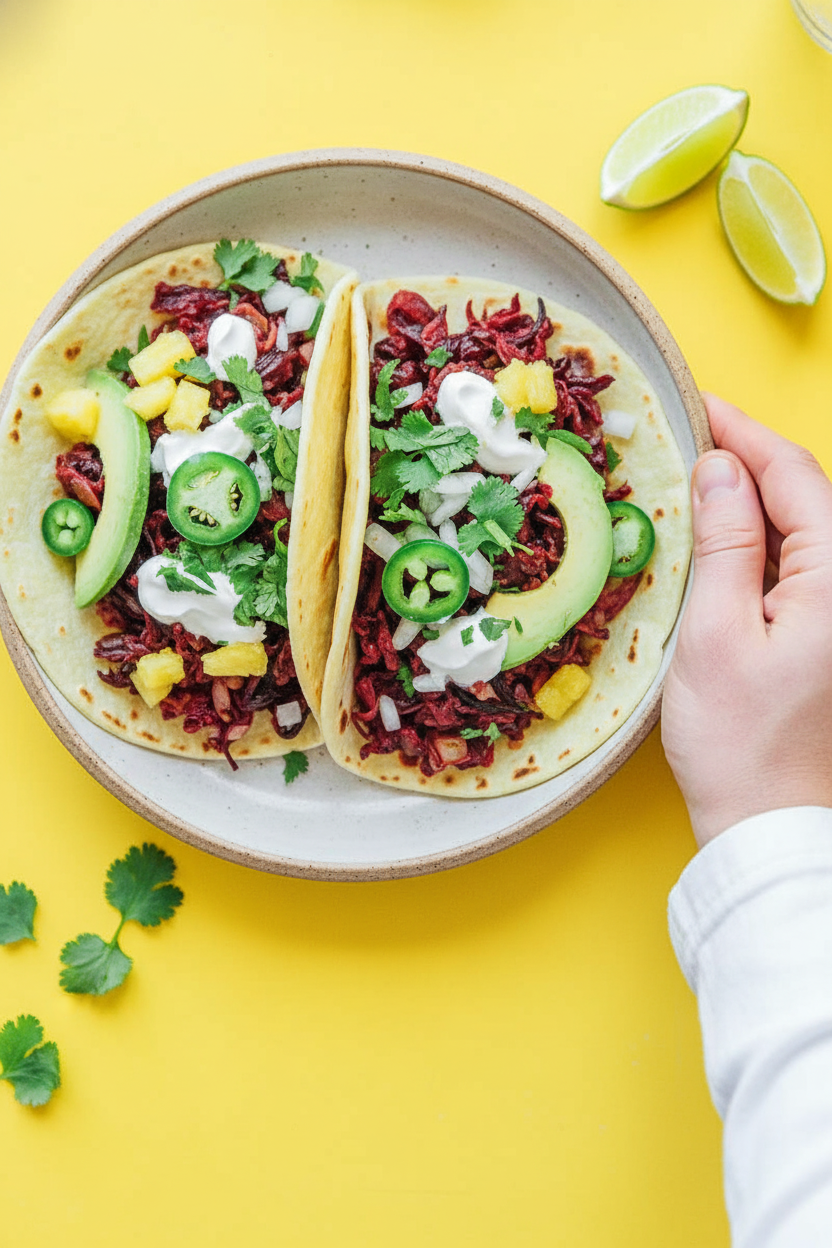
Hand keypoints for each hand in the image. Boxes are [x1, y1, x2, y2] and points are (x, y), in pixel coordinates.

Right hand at [661, 394, 831, 846]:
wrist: (770, 826)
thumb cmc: (740, 743)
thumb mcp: (716, 634)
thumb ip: (725, 543)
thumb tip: (718, 469)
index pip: (796, 477)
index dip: (744, 434)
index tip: (698, 404)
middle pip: (806, 498)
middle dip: (748, 460)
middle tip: (686, 436)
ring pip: (803, 531)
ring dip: (751, 502)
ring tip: (692, 479)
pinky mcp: (829, 637)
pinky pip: (799, 569)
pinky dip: (758, 546)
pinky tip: (718, 542)